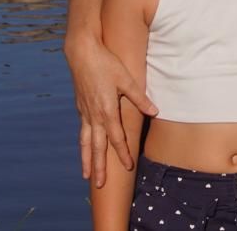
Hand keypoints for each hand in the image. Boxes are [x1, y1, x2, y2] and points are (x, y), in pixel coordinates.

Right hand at [68, 36, 156, 186]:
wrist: (81, 53)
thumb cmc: (106, 64)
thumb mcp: (126, 79)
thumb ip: (140, 98)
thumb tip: (155, 111)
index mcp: (107, 111)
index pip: (116, 138)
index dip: (123, 154)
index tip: (128, 167)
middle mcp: (94, 116)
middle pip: (97, 147)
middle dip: (99, 167)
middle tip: (100, 184)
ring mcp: (85, 112)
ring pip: (85, 142)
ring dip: (86, 159)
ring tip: (85, 175)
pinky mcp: (80, 107)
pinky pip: (82, 131)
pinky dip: (83, 143)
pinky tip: (86, 147)